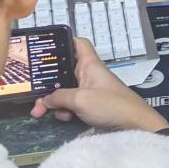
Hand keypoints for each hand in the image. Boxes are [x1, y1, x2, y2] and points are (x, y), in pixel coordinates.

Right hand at [30, 38, 168, 131]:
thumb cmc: (110, 105)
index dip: (63, 41)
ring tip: (43, 112)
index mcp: (90, 65)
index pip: (78, 44)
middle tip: (33, 96)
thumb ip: (58, 97)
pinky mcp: (91, 106)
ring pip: (65, 91)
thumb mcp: (80, 99)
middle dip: (47, 84)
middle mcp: (89, 75)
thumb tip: (45, 100)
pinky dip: (66, 111)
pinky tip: (66, 118)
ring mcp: (90, 91)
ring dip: (54, 101)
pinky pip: (72, 104)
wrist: (135, 126)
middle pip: (63, 72)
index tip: (45, 49)